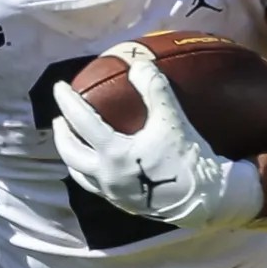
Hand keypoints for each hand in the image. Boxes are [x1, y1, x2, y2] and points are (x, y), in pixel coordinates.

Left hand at [49, 44, 265, 228]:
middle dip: (61, 134)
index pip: (81, 122)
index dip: (68, 101)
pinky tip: (97, 163)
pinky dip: (88, 171)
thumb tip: (139, 63)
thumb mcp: (172, 119)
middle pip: (70, 153)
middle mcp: (107, 176)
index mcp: (113, 154)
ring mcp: (113, 193)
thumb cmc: (189, 158)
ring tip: (72, 141)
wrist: (207, 199)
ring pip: (80, 174)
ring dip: (72, 155)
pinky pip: (96, 186)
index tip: (59, 87)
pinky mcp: (124, 204)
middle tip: (60, 118)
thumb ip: (155, 89)